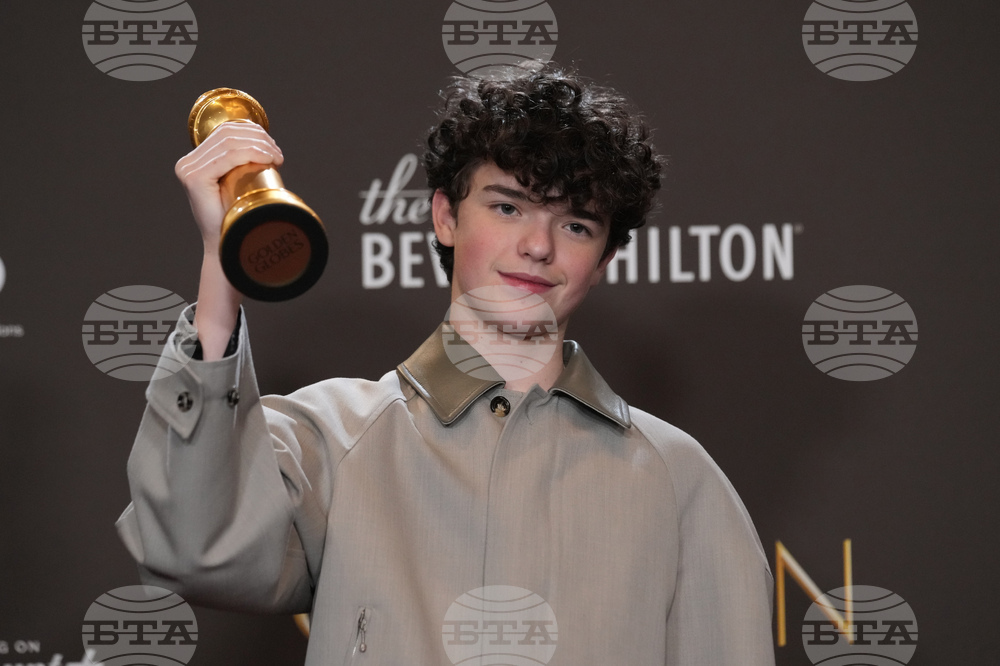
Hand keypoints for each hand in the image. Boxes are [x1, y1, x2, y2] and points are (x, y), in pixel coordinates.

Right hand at [174, 122, 283, 253]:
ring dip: (259, 145)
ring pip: (230, 143)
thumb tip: (267, 144)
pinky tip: (267, 158)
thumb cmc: (235, 217)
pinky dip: (251, 153)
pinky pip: (228, 157)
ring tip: (277, 157)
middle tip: (278, 154)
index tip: (273, 148)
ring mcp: (188, 169)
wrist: (226, 244)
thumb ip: (241, 165)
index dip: (252, 132)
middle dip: (258, 138)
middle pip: (228, 134)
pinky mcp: (194, 178)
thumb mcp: (237, 185)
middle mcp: (187, 163)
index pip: (224, 132)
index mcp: (194, 161)